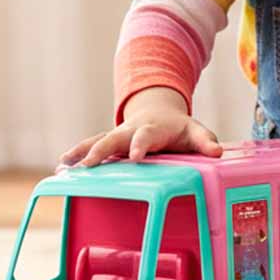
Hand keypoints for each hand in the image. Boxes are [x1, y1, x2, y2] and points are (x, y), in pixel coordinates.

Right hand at [58, 87, 221, 167]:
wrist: (160, 113)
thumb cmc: (179, 129)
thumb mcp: (195, 132)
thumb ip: (205, 142)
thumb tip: (217, 153)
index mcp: (154, 128)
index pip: (147, 135)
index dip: (140, 144)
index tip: (135, 156)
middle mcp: (132, 130)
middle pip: (114, 137)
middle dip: (101, 150)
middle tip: (90, 164)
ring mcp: (118, 135)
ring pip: (98, 141)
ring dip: (82, 152)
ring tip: (66, 165)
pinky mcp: (109, 142)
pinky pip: (90, 146)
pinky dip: (76, 155)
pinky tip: (63, 167)